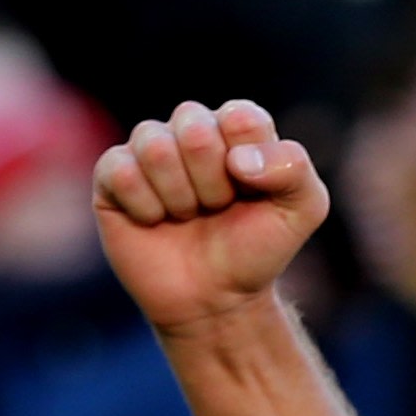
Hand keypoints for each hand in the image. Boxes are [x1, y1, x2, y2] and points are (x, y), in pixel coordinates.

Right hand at [93, 98, 329, 336]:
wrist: (216, 299)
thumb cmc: (258, 248)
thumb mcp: (303, 209)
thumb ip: (293, 168)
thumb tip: (238, 159)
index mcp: (237, 126)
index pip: (240, 117)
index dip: (249, 164)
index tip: (251, 193)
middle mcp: (191, 128)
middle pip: (195, 127)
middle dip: (213, 183)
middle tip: (218, 208)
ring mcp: (149, 149)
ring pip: (155, 146)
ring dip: (179, 195)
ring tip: (188, 215)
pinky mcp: (112, 175)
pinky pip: (120, 171)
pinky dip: (145, 207)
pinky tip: (155, 221)